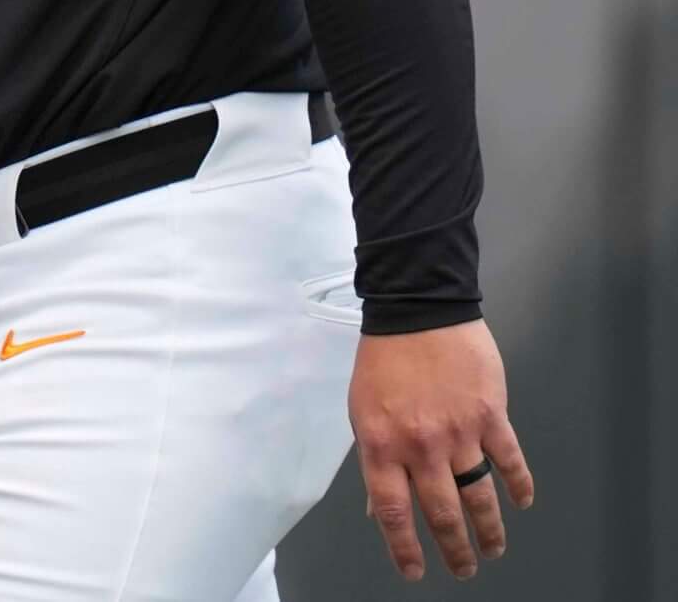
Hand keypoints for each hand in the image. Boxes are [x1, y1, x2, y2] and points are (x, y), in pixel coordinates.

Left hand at [349, 321, 534, 580]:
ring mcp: (460, 433)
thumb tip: (379, 507)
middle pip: (442, 513)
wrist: (417, 312)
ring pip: (479, 496)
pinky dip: (519, 485)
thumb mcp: (362, 411)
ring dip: (488, 529)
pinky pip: (509, 460)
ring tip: (493, 550)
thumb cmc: (383, 361)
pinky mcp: (491, 416)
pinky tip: (522, 502)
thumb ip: (374, 459)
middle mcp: (421, 446)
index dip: (404, 548)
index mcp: (382, 445)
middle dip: (454, 549)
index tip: (415, 572)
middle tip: (464, 570)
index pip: (394, 512)